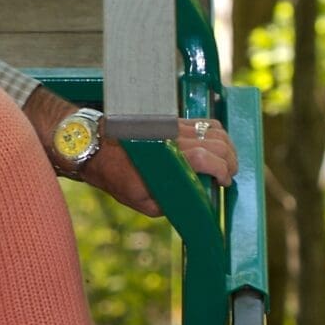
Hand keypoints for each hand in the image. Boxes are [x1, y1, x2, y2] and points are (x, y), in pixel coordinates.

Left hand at [84, 118, 237, 215]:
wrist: (94, 148)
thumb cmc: (116, 176)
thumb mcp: (143, 202)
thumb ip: (169, 204)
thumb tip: (189, 203)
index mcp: (173, 159)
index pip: (212, 160)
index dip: (224, 173)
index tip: (223, 183)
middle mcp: (177, 138)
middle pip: (219, 143)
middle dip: (230, 161)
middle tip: (227, 175)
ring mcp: (175, 126)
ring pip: (215, 129)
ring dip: (226, 145)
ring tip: (225, 160)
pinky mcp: (171, 119)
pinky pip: (202, 122)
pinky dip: (214, 133)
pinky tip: (214, 145)